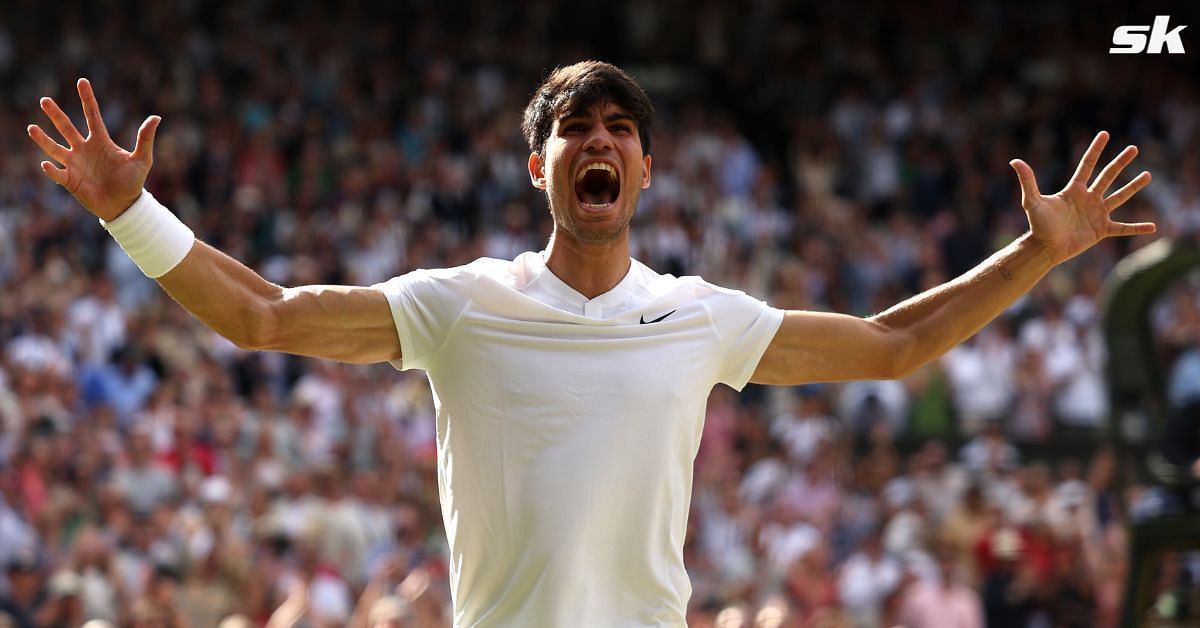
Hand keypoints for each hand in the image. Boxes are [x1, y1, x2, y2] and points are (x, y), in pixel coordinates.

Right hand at [26, 78, 159, 220]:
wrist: (124, 206)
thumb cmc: (133, 182)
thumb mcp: (142, 159)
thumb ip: (145, 139)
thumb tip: (156, 117)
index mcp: (101, 141)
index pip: (92, 116)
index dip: (87, 99)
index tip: (82, 81)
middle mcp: (84, 149)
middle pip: (66, 128)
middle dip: (56, 114)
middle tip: (44, 100)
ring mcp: (75, 164)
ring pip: (55, 148)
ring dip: (43, 139)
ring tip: (32, 128)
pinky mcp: (70, 180)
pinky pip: (57, 173)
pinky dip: (51, 169)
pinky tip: (46, 164)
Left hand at [1010, 131, 1155, 264]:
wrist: (1045, 248)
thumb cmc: (1038, 225)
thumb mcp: (1033, 201)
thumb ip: (1028, 181)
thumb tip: (1015, 161)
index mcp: (1074, 190)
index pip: (1087, 165)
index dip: (1095, 149)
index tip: (1104, 134)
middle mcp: (1088, 198)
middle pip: (1108, 176)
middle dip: (1120, 162)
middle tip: (1134, 148)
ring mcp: (1096, 213)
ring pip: (1119, 197)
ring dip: (1134, 186)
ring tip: (1148, 175)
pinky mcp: (1101, 230)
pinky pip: (1123, 228)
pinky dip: (1137, 228)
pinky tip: (1153, 227)